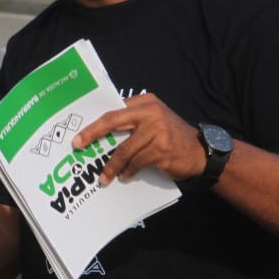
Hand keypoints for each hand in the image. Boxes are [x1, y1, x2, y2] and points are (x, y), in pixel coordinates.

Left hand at [71, 93, 204, 184]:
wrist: (201, 152)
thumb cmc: (171, 137)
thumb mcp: (153, 121)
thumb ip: (132, 121)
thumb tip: (99, 133)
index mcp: (145, 102)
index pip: (113, 110)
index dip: (94, 123)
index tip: (78, 134)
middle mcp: (150, 112)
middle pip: (112, 121)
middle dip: (92, 134)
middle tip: (77, 146)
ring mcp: (157, 130)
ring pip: (123, 149)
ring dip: (111, 166)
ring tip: (103, 177)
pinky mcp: (161, 149)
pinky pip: (136, 162)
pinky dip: (127, 171)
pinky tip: (124, 176)